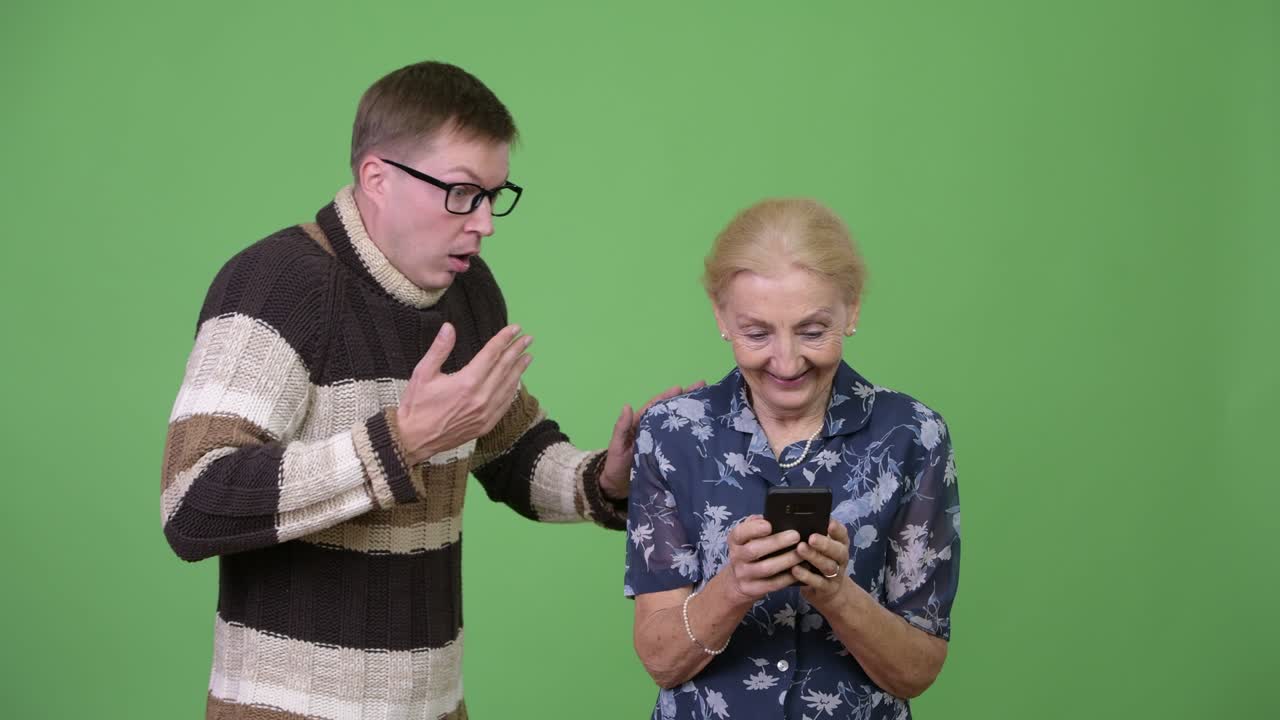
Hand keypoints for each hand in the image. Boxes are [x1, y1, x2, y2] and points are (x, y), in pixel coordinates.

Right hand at [395, 323, 532, 465]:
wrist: (413, 439)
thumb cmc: (416, 405)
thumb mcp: (423, 373)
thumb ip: (439, 349)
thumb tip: (449, 327)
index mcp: (467, 382)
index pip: (492, 354)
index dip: (504, 339)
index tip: (515, 328)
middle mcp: (481, 397)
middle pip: (504, 368)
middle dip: (517, 351)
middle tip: (528, 338)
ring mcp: (486, 413)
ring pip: (508, 386)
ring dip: (519, 369)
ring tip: (528, 357)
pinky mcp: (486, 425)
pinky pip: (505, 404)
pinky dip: (513, 390)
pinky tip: (517, 381)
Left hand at [599, 381, 705, 499]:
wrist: (618, 489)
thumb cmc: (615, 465)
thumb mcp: (617, 446)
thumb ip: (621, 428)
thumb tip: (627, 406)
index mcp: (641, 425)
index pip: (656, 407)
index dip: (668, 396)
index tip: (681, 387)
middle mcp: (654, 431)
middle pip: (670, 412)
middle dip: (685, 399)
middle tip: (702, 387)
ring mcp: (662, 444)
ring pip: (677, 426)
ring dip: (691, 415)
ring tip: (708, 404)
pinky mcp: (668, 457)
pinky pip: (680, 444)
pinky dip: (691, 436)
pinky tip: (704, 432)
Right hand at [722, 516, 803, 604]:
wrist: (736, 582)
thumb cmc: (749, 552)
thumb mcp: (747, 537)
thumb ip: (756, 525)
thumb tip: (770, 516)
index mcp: (735, 540)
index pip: (740, 533)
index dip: (753, 529)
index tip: (769, 525)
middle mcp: (736, 557)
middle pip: (754, 550)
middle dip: (776, 542)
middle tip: (796, 536)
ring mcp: (744, 575)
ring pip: (766, 568)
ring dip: (786, 560)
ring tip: (802, 553)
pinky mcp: (753, 589)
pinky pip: (773, 584)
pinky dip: (788, 577)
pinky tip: (801, 570)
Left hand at [794, 519, 851, 607]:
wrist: (827, 592)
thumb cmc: (819, 563)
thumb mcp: (820, 549)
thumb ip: (813, 535)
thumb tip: (796, 521)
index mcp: (840, 545)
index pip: (842, 535)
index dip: (837, 529)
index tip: (829, 523)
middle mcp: (840, 559)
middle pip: (838, 551)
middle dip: (825, 544)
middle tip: (811, 538)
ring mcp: (836, 576)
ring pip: (828, 567)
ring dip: (814, 557)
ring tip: (800, 549)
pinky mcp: (827, 589)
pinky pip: (818, 582)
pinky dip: (807, 576)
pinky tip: (795, 569)